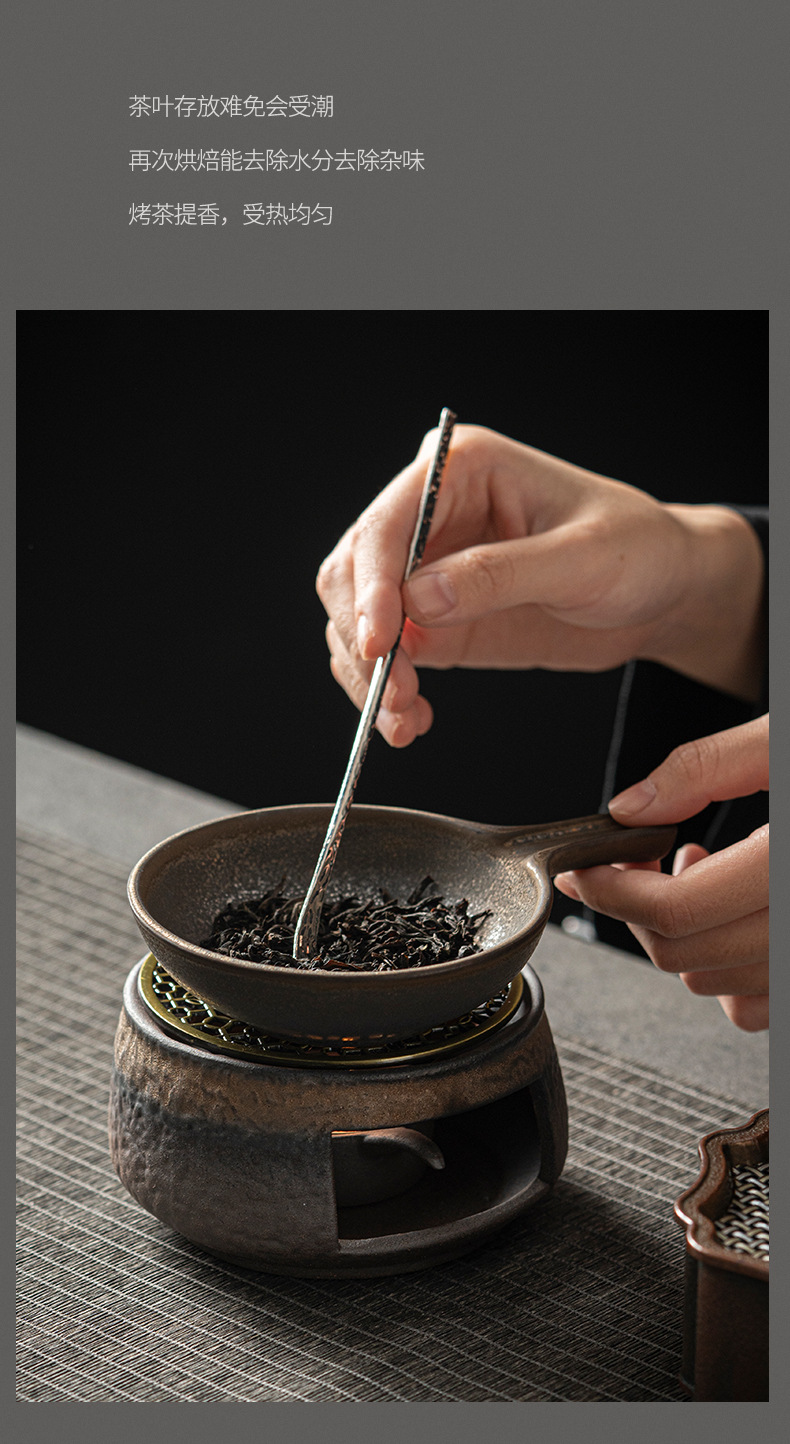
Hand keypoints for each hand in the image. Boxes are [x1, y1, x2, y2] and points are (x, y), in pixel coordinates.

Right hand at [317, 425, 763, 745]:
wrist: (664, 593)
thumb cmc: (639, 550)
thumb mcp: (581, 560)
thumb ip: (498, 575)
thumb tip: (418, 599)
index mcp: (461, 468)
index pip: (385, 525)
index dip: (369, 586)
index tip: (378, 643)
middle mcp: (431, 513)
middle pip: (353, 574)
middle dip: (364, 639)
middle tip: (392, 695)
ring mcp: (427, 568)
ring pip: (357, 620)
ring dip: (368, 676)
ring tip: (403, 719)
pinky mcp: (435, 618)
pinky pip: (385, 655)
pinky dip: (384, 691)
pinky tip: (411, 719)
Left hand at [554, 715, 768, 1030]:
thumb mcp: (788, 740)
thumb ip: (709, 766)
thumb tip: (633, 804)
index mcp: (789, 867)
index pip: (678, 909)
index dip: (614, 889)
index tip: (588, 865)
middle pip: (686, 955)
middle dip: (639, 909)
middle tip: (636, 858)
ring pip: (716, 987)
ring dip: (682, 936)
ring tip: (697, 868)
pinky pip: (758, 1006)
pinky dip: (729, 970)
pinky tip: (737, 910)